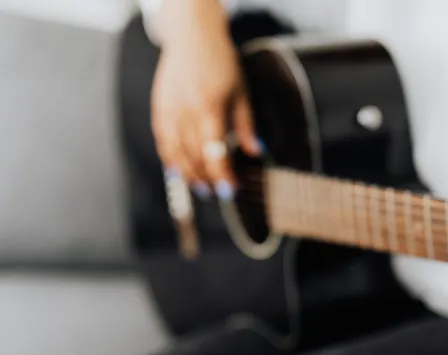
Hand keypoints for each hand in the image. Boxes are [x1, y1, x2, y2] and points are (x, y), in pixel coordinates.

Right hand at [151, 0, 261, 198]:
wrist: (192, 38)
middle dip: (205, 178)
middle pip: (193, 156)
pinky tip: (178, 171)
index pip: (214, 151)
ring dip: (187, 174)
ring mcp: (169, 111)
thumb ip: (246, 125)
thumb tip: (256, 151)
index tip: (230, 189)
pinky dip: (170, 159)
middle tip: (217, 192)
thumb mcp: (241, 93)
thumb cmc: (221, 63)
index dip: (222, 174)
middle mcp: (186, 112)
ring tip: (200, 187)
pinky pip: (163, 141)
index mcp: (209, 108)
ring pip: (175, 153)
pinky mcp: (159, 109)